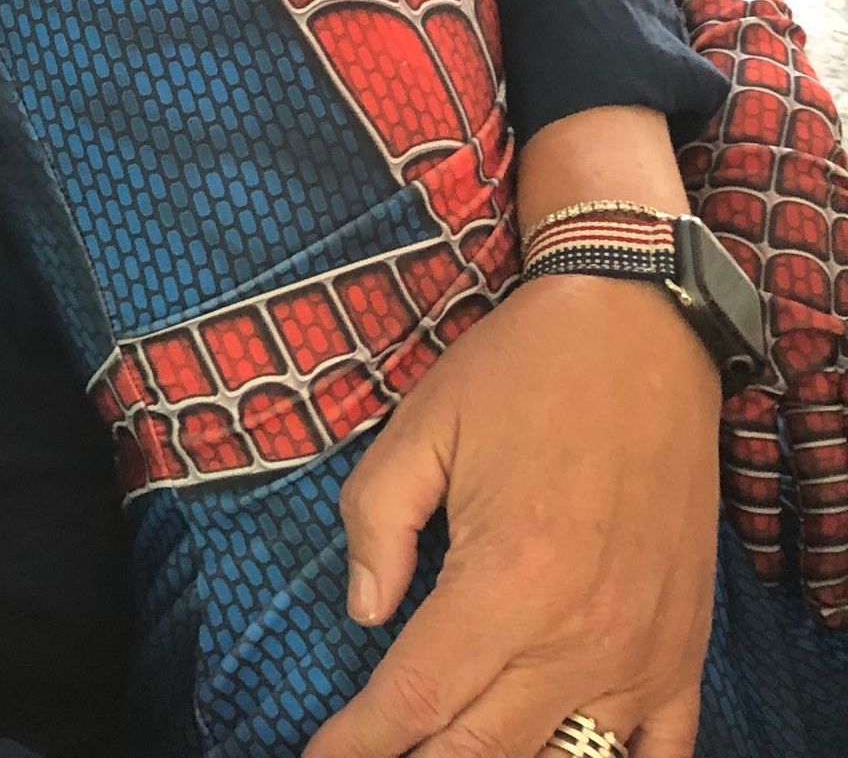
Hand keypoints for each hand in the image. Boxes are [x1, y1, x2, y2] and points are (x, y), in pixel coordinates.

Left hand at [301, 275, 721, 756]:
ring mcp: (641, 653)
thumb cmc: (521, 371)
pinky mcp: (683, 650)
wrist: (640, 329)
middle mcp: (579, 635)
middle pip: (480, 748)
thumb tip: (364, 611)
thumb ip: (375, 520)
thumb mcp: (422, 423)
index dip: (360, 742)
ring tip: (442, 754)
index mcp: (507, 578)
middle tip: (372, 757)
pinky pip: (658, 754)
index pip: (417, 697)